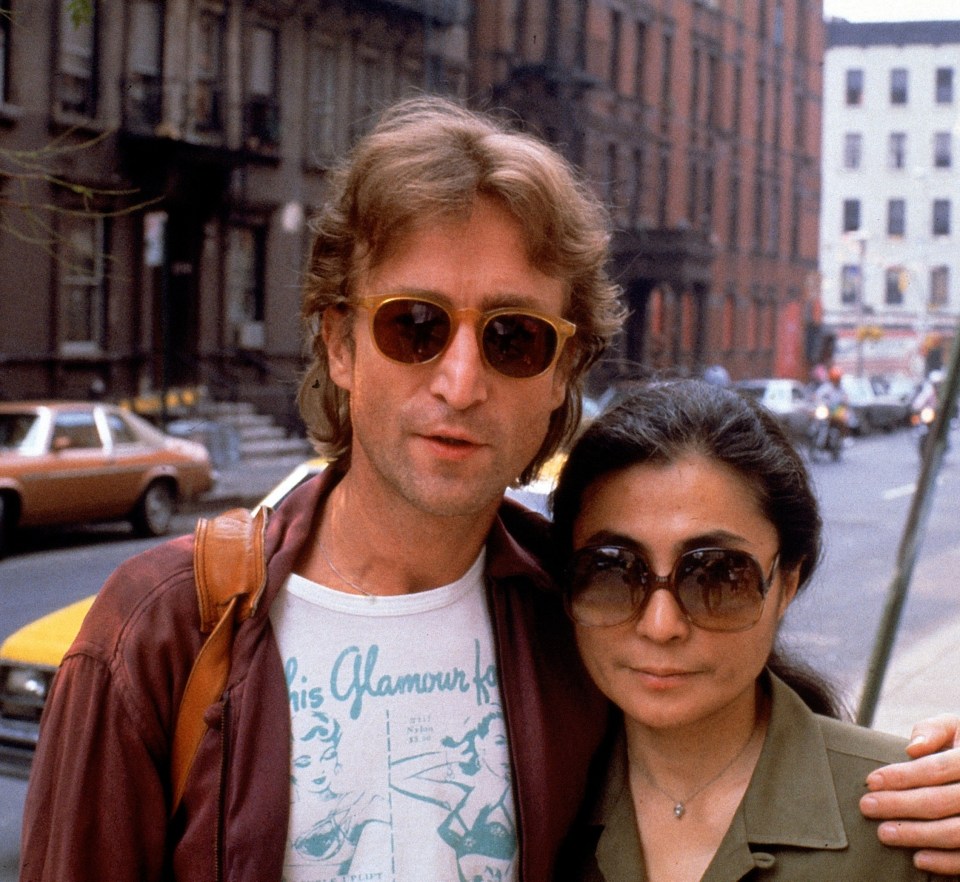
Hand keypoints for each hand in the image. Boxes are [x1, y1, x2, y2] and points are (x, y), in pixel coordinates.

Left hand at [860, 715, 959, 874]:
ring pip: (955, 832)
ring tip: (885, 833)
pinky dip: (946, 862)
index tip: (871, 782)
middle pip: (940, 801)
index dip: (901, 776)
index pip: (935, 769)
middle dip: (900, 805)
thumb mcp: (954, 727)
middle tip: (867, 807)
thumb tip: (913, 747)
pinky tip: (918, 859)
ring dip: (917, 835)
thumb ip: (933, 730)